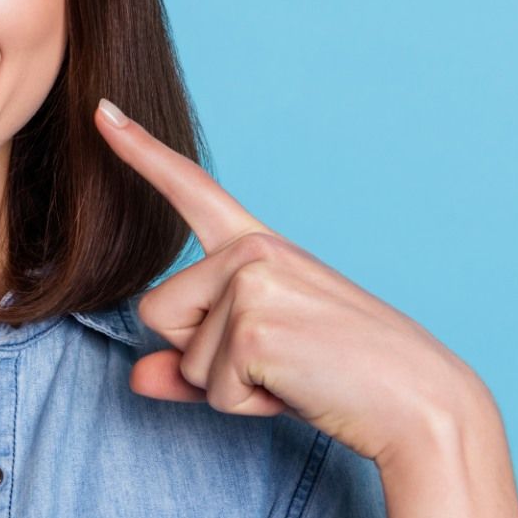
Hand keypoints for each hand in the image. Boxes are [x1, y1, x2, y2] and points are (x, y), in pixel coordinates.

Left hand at [92, 97, 489, 467]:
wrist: (416, 402)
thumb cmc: (344, 380)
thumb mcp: (258, 364)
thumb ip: (191, 367)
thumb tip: (138, 376)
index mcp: (258, 246)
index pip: (191, 191)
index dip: (140, 153)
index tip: (101, 111)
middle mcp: (252, 250)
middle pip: (160, 314)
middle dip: (205, 359)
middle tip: (281, 363)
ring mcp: (252, 281)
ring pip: (183, 357)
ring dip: (231, 387)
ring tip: (296, 374)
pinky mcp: (254, 326)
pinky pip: (210, 388)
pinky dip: (248, 405)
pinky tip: (299, 386)